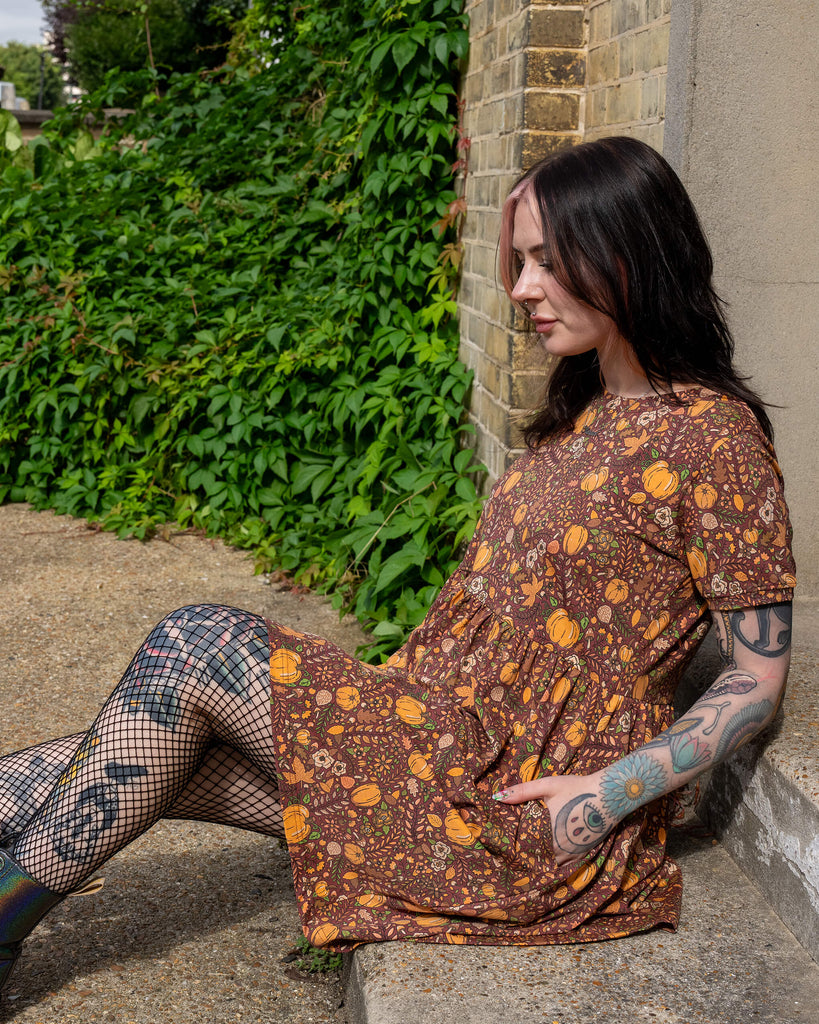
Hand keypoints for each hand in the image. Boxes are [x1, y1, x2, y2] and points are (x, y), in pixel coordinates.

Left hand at [493, 771, 611, 865]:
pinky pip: (568, 864)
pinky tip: (552, 857)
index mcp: (550, 838)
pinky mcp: (585, 852)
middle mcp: (563, 851)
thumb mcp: (548, 786)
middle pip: (541, 861)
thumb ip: (522, 792)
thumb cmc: (577, 788)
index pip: (528, 854)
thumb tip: (497, 796)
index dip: (517, 856)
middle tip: (514, 861)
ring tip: (530, 861)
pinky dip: (559, 863)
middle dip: (529, 860)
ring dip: (544, 863)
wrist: (609, 794)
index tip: (505, 857)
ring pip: (554, 865)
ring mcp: (576, 854)